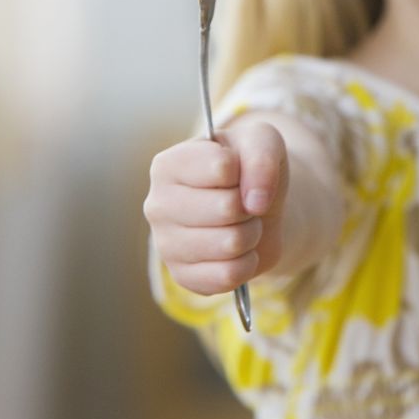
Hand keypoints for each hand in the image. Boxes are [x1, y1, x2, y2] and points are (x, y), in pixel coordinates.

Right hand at [144, 122, 288, 295]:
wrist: (255, 209)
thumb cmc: (249, 168)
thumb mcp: (261, 142)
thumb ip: (261, 156)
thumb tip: (255, 202)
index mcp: (167, 164)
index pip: (221, 167)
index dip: (245, 171)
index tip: (238, 172)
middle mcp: (157, 204)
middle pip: (227, 208)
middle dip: (249, 206)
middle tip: (242, 202)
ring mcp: (165, 244)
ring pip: (231, 244)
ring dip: (251, 234)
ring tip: (240, 224)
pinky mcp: (182, 276)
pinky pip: (229, 276)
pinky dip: (247, 263)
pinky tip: (237, 251)